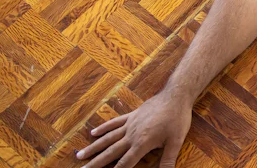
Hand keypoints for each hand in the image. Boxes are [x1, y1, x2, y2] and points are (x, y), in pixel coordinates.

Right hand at [76, 90, 192, 167]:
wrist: (175, 95)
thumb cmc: (177, 119)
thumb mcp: (175, 142)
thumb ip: (168, 161)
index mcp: (141, 144)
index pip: (124, 164)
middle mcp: (131, 135)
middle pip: (110, 153)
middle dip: (96, 163)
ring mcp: (130, 124)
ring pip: (108, 138)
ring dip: (94, 147)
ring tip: (79, 155)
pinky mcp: (132, 115)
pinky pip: (114, 122)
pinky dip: (103, 128)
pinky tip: (93, 133)